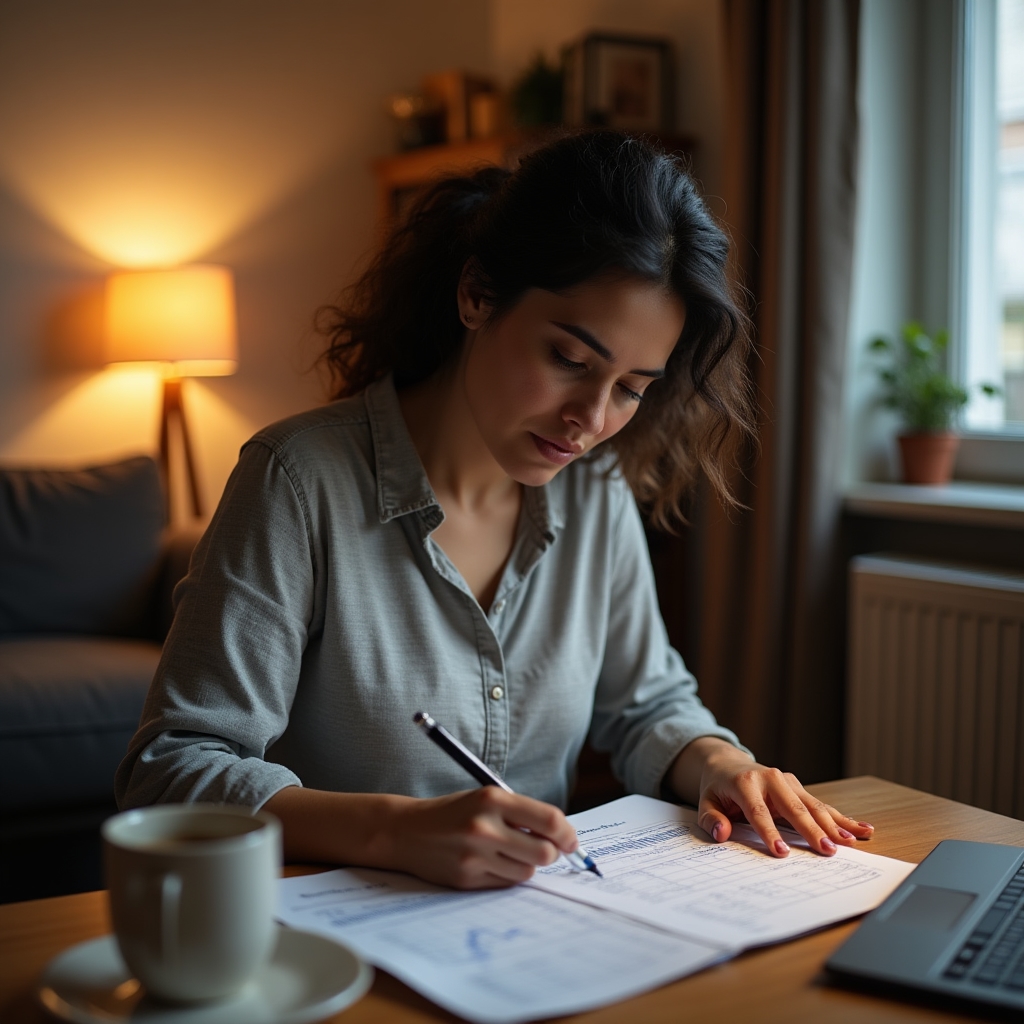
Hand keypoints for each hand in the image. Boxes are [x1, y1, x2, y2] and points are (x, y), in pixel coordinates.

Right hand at [383, 787, 580, 888]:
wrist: (406, 831)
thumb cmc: (453, 812)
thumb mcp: (486, 799)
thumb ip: (521, 814)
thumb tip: (561, 836)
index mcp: (492, 799)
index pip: (549, 819)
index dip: (567, 833)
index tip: (571, 840)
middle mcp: (485, 827)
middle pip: (545, 852)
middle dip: (551, 852)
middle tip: (546, 848)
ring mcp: (475, 855)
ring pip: (527, 871)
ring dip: (526, 864)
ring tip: (508, 852)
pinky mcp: (467, 878)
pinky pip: (506, 883)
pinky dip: (507, 874)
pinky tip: (491, 862)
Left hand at [668, 737, 874, 857]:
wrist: (727, 764)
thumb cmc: (717, 788)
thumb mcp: (705, 801)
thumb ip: (711, 818)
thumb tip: (721, 833)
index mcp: (745, 783)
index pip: (758, 811)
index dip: (769, 833)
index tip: (781, 853)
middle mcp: (771, 778)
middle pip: (793, 807)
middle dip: (811, 830)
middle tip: (828, 851)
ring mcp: (788, 781)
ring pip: (813, 805)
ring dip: (833, 825)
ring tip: (850, 843)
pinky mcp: (798, 787)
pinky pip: (822, 805)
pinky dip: (843, 818)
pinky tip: (863, 829)